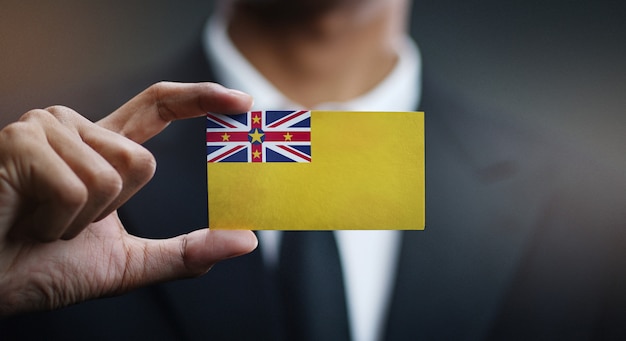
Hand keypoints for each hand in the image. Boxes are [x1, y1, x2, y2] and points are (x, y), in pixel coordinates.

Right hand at [0, 82, 257, 315]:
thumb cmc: (42, 268)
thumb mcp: (127, 263)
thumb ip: (185, 252)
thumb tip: (246, 241)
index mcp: (100, 148)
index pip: (158, 106)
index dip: (200, 98)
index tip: (241, 102)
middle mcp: (74, 128)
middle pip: (143, 161)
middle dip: (112, 211)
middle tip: (65, 224)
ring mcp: (45, 129)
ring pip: (114, 175)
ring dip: (82, 220)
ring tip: (41, 222)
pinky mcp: (21, 142)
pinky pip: (79, 187)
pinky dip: (59, 223)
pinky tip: (25, 220)